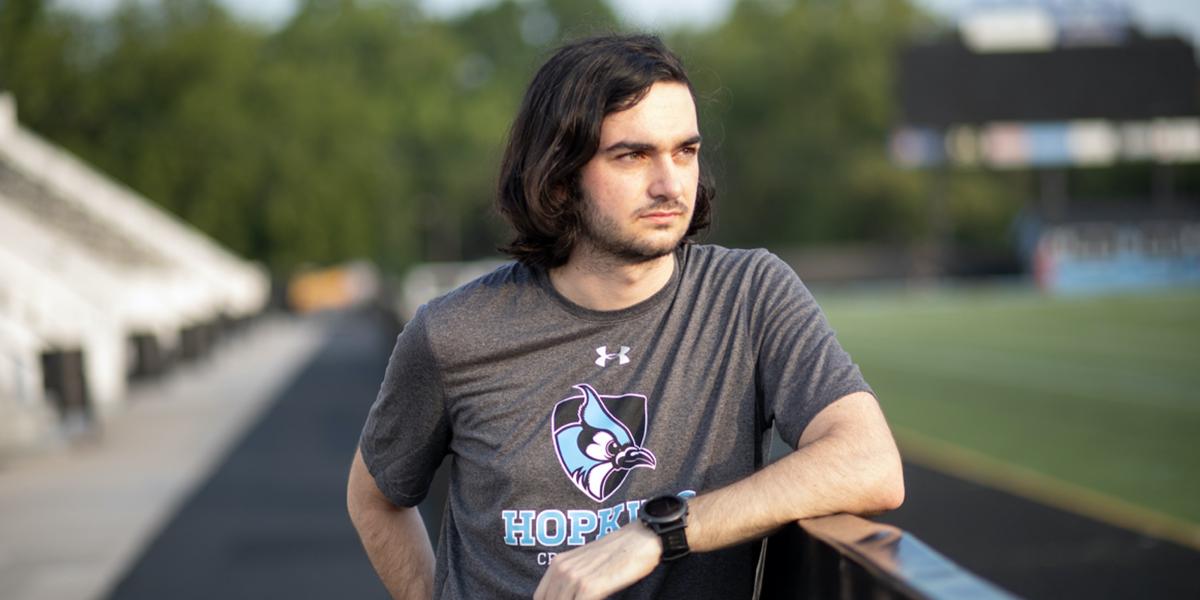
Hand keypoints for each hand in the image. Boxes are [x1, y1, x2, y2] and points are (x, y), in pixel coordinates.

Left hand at [533, 522, 661, 599]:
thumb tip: (568, 595)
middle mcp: (561, 570)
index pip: (541, 597)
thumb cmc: (618, 553)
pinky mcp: (590, 587)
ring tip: (594, 599)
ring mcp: (574, 578)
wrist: (641, 538)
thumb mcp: (586, 563)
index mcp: (557, 564)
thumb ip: (571, 580)